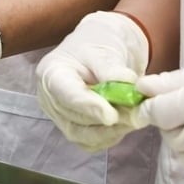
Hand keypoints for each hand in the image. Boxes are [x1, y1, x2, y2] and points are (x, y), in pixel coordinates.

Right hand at [36, 11, 149, 150]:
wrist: (105, 47)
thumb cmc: (99, 41)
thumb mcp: (105, 49)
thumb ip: (112, 70)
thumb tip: (124, 85)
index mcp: (51, 72)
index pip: (66, 95)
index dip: (88, 107)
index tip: (111, 115)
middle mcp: (50, 97)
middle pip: (74, 119)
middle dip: (105, 121)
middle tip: (133, 116)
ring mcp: (60, 114)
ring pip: (81, 135)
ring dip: (109, 132)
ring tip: (132, 118)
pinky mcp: (73, 126)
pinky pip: (89, 142)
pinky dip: (108, 137)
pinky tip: (123, 124)